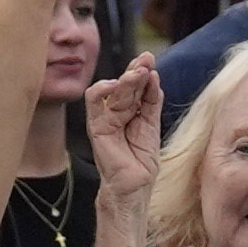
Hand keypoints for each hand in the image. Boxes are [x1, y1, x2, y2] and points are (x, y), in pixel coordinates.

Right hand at [82, 57, 162, 200]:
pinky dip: (102, 89)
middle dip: (136, 69)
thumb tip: (154, 77)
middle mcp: (116, 112)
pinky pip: (93, 102)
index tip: (151, 60)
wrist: (135, 187)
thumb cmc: (142, 162)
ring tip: (138, 72)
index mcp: (130, 111)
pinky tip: (115, 84)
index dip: (142, 72)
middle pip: (124, 84)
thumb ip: (152, 102)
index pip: (135, 86)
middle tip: (146, 59)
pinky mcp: (97, 127)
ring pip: (112, 90)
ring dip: (125, 78)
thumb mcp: (151, 126)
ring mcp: (105, 119)